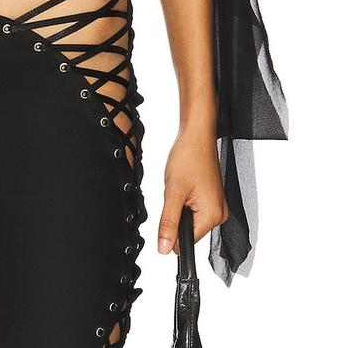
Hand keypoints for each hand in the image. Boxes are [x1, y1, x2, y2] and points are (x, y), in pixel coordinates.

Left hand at [158, 122, 228, 255]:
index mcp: (213, 216)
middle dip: (177, 214)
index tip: (169, 211)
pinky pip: (194, 210)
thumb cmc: (189, 156)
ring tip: (182, 186)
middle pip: (189, 231)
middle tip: (177, 192)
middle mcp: (219, 214)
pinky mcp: (212, 199)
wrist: (197, 135)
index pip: (187, 241)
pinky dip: (185, 200)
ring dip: (180, 206)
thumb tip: (165, 249)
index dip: (172, 230)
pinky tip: (185, 185)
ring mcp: (217, 206)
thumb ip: (169, 222)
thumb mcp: (173, 191)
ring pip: (190, 220)